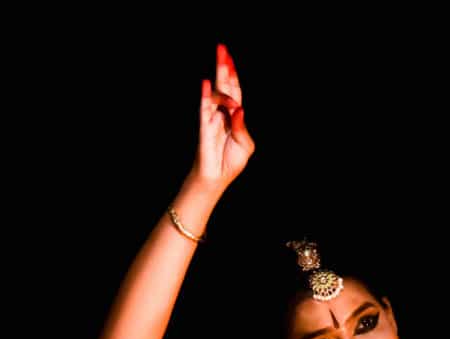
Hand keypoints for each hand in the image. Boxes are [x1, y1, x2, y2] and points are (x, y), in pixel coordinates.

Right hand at [192, 43, 253, 191]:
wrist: (218, 179)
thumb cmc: (231, 162)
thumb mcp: (245, 144)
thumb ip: (242, 126)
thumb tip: (238, 108)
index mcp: (234, 116)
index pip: (234, 90)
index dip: (232, 74)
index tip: (229, 57)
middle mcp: (222, 113)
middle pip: (223, 86)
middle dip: (223, 67)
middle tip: (221, 48)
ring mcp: (212, 119)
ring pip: (216, 95)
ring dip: (223, 86)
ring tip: (225, 72)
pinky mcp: (204, 128)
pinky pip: (204, 109)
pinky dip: (205, 97)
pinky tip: (206, 84)